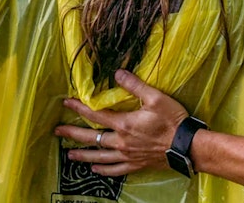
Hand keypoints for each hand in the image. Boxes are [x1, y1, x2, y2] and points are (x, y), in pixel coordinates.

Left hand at [54, 69, 189, 176]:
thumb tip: (117, 73)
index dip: (80, 107)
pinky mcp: (135, 165)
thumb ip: (135, 85)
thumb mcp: (156, 97)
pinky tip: (95, 169)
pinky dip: (103, 170)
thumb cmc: (172, 120)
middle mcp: (121, 141)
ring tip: (69, 154)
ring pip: (99, 157)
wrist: (186, 146)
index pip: (96, 114)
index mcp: (124, 124)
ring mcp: (127, 155)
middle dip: (73, 133)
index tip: (66, 102)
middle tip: (57, 131)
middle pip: (92, 138)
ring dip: (83, 155)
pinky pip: (115, 170)